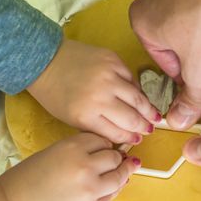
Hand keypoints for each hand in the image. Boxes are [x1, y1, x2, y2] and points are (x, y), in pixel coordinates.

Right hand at [0, 133, 140, 200]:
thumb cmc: (29, 176)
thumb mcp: (55, 151)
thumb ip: (81, 149)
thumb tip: (110, 151)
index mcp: (73, 148)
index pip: (102, 140)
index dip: (103, 144)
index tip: (103, 148)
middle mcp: (86, 167)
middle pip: (114, 158)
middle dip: (114, 158)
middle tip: (113, 160)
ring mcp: (91, 191)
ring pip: (119, 177)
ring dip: (122, 173)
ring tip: (125, 170)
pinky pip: (111, 196)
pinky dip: (111, 190)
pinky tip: (108, 187)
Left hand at [27, 39, 161, 143]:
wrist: (45, 61)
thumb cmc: (55, 94)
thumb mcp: (72, 119)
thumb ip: (98, 127)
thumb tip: (125, 133)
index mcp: (87, 115)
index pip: (118, 132)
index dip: (130, 138)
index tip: (137, 139)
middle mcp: (100, 96)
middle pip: (131, 117)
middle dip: (144, 126)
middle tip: (151, 129)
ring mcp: (108, 76)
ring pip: (137, 97)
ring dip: (147, 109)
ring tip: (154, 116)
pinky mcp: (113, 60)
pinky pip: (131, 78)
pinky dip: (136, 88)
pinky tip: (138, 96)